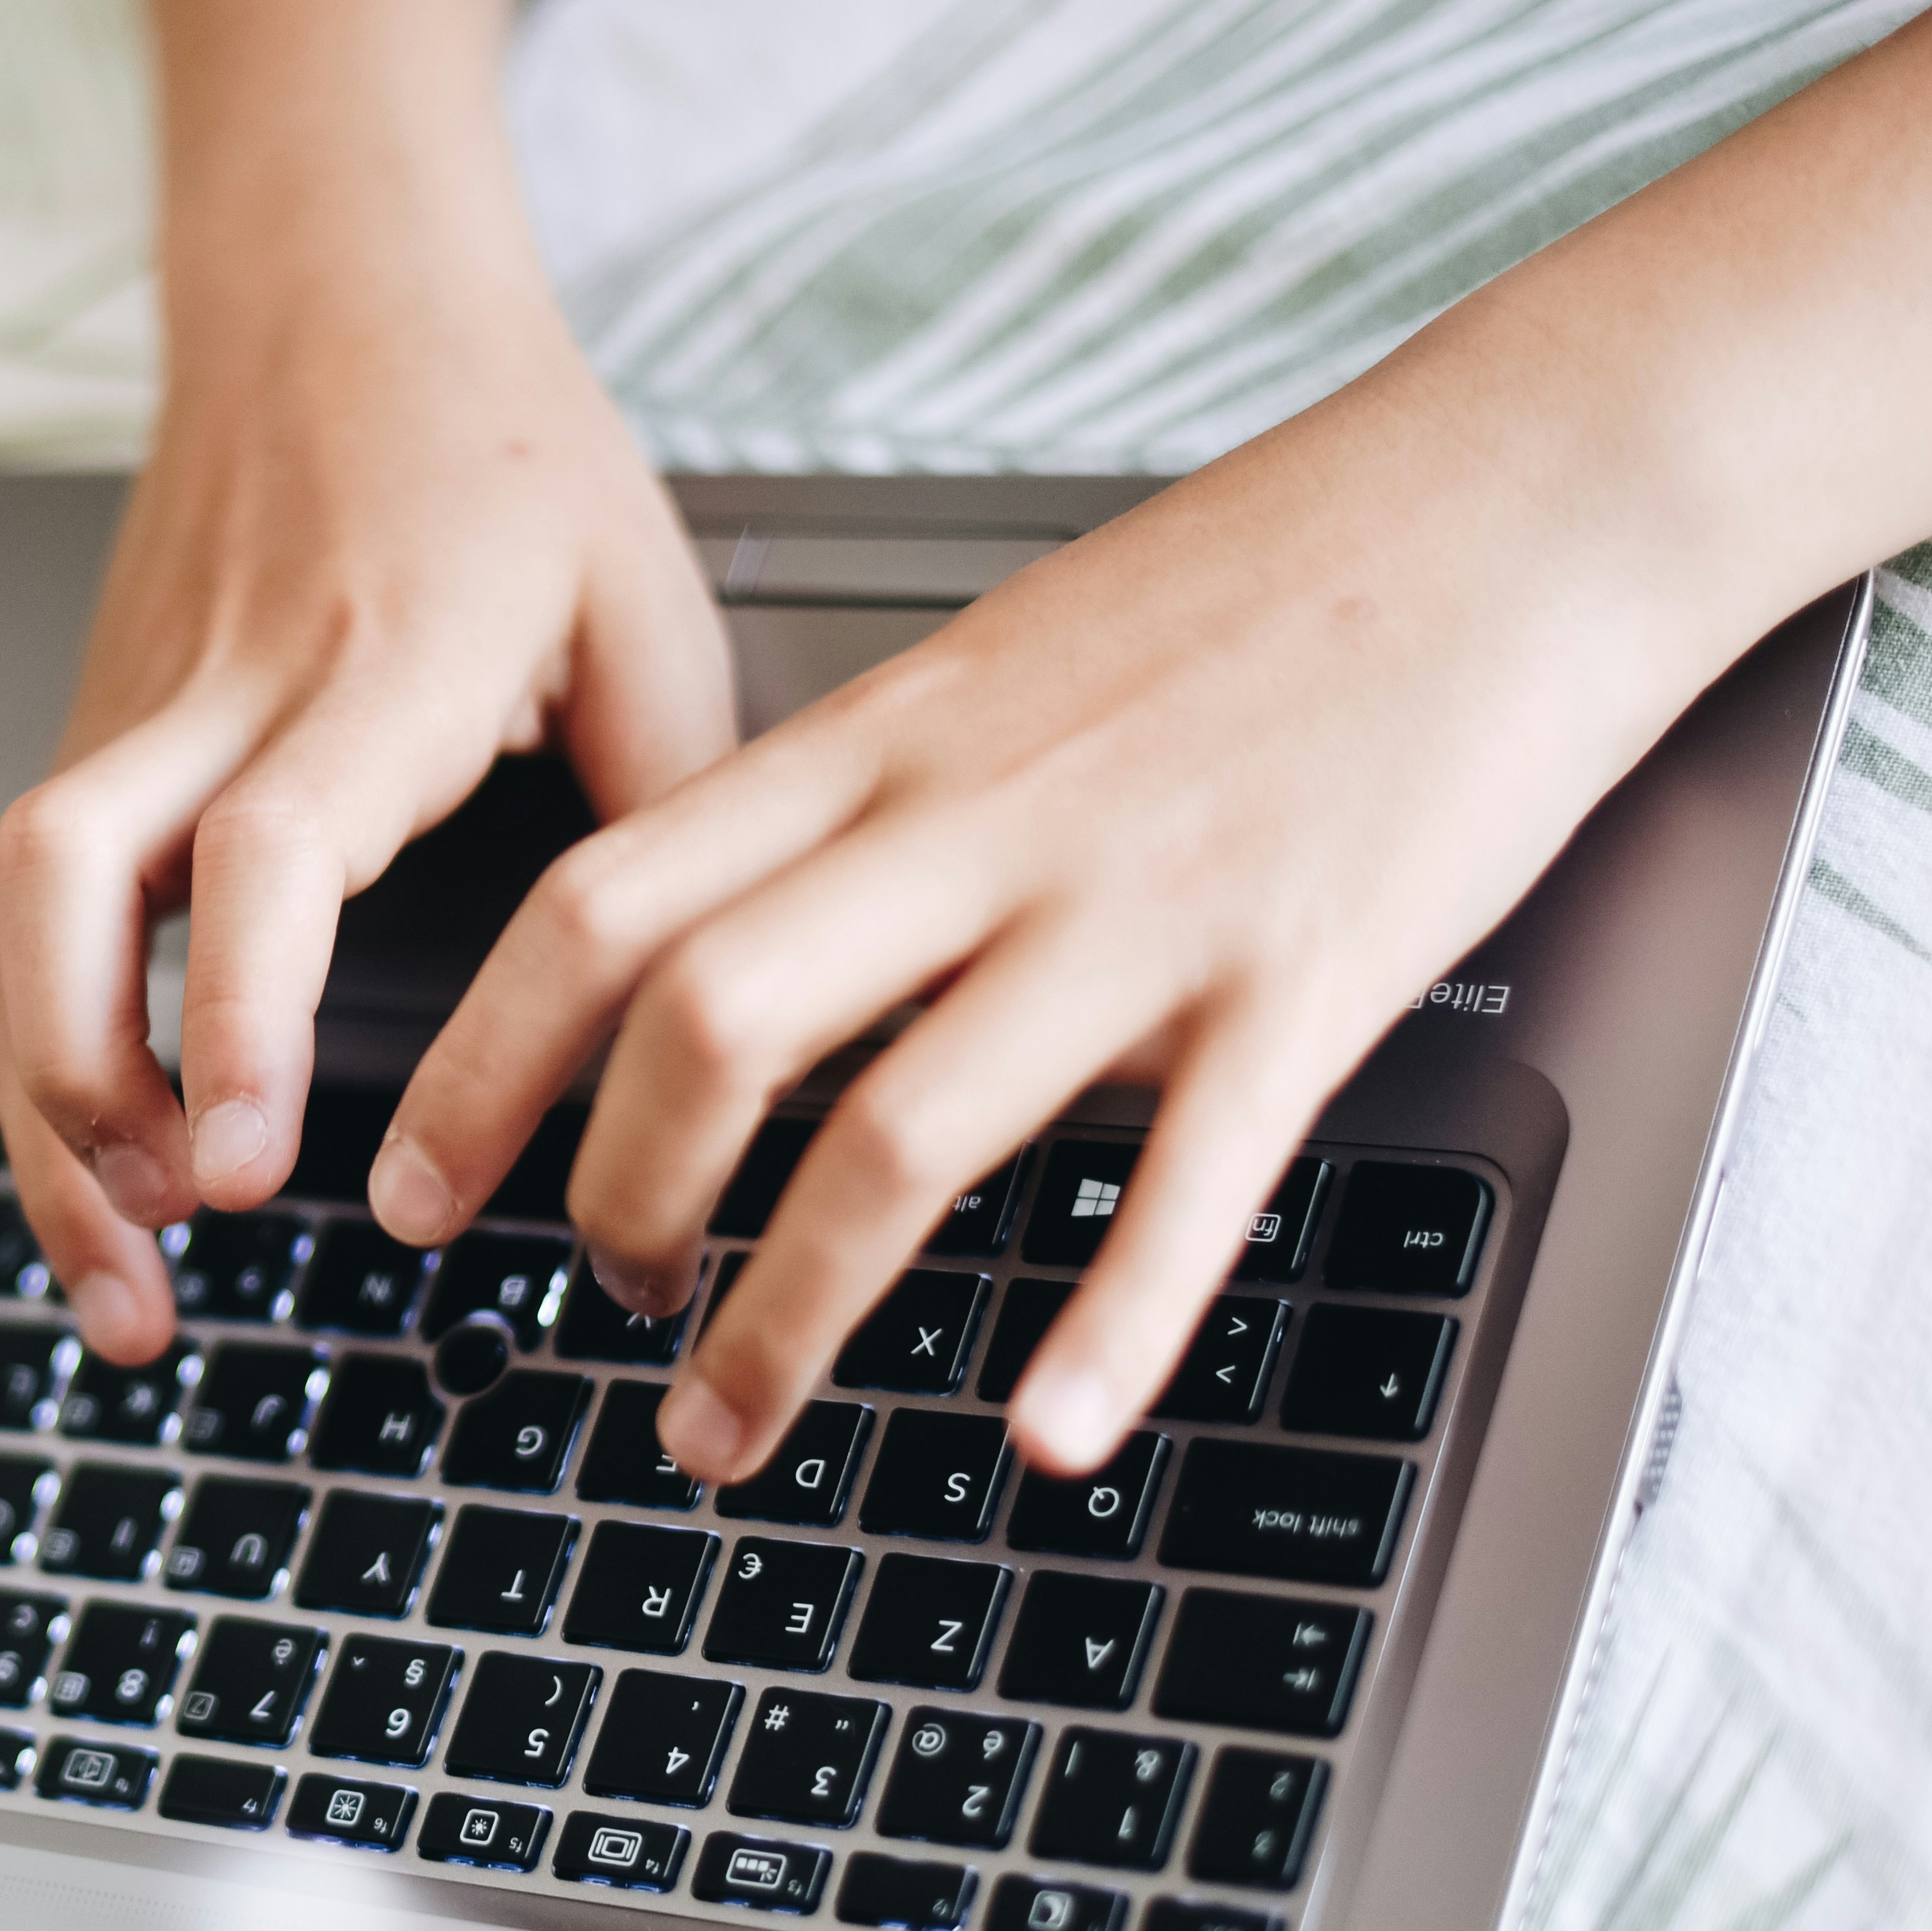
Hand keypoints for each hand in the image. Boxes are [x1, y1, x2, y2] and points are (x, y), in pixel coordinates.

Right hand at [0, 239, 733, 1361]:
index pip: (264, 849)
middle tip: (183, 1237)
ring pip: (13, 923)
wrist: (336, 284)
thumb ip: (670, 803)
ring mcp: (130, 719)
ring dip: (38, 1119)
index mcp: (377, 664)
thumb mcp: (642, 595)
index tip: (254, 1169)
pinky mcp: (88, 741)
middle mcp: (222, 693)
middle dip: (97, 1092)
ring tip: (118, 1289)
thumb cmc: (502, 442)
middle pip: (77, 889)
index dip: (242, 1017)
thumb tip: (703, 1009)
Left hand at [364, 390, 1732, 1482]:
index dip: (479, 1063)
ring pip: (899, 1134)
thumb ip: (854, 803)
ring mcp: (1139, 906)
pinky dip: (1111, 1325)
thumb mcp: (994, 666)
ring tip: (726, 1428)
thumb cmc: (1257, 587)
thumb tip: (716, 936)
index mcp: (888, 746)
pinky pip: (1189, 1183)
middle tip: (598, 1310)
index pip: (603, 903)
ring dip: (789, 1315)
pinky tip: (1048, 1439)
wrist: (1517, 491)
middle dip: (614, 1202)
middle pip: (709, 1027)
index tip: (413, 1190)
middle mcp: (980, 826)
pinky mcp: (1305, 976)